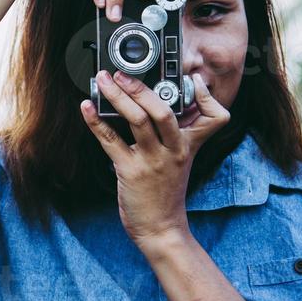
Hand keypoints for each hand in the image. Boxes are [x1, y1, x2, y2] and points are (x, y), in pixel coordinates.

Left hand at [78, 69, 229, 246]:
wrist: (161, 228)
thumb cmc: (166, 192)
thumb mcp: (180, 161)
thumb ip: (172, 135)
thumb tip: (153, 104)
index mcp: (188, 146)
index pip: (214, 117)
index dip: (206, 96)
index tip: (192, 79)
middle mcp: (174, 151)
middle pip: (163, 110)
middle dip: (141, 87)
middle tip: (122, 72)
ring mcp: (153, 161)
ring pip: (138, 120)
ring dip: (118, 96)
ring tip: (104, 81)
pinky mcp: (130, 171)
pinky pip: (111, 141)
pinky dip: (96, 121)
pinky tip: (87, 107)